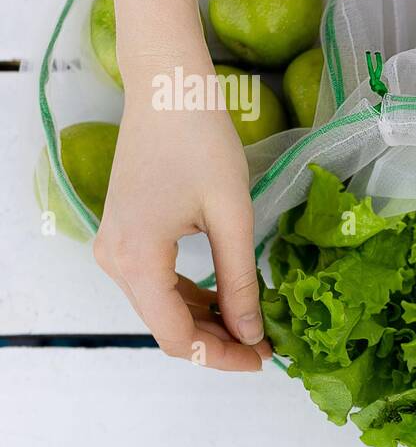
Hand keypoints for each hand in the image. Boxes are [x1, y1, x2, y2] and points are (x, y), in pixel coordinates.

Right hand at [93, 47, 270, 370]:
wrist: (167, 88)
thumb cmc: (201, 142)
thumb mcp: (232, 216)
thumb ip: (239, 281)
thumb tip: (251, 333)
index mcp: (136, 261)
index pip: (179, 337)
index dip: (223, 356)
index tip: (266, 358)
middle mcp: (114, 261)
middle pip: (167, 327)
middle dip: (219, 342)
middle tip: (269, 344)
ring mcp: (115, 248)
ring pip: (162, 308)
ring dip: (208, 321)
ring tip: (257, 324)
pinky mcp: (127, 235)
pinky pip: (158, 283)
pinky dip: (193, 297)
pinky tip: (230, 298)